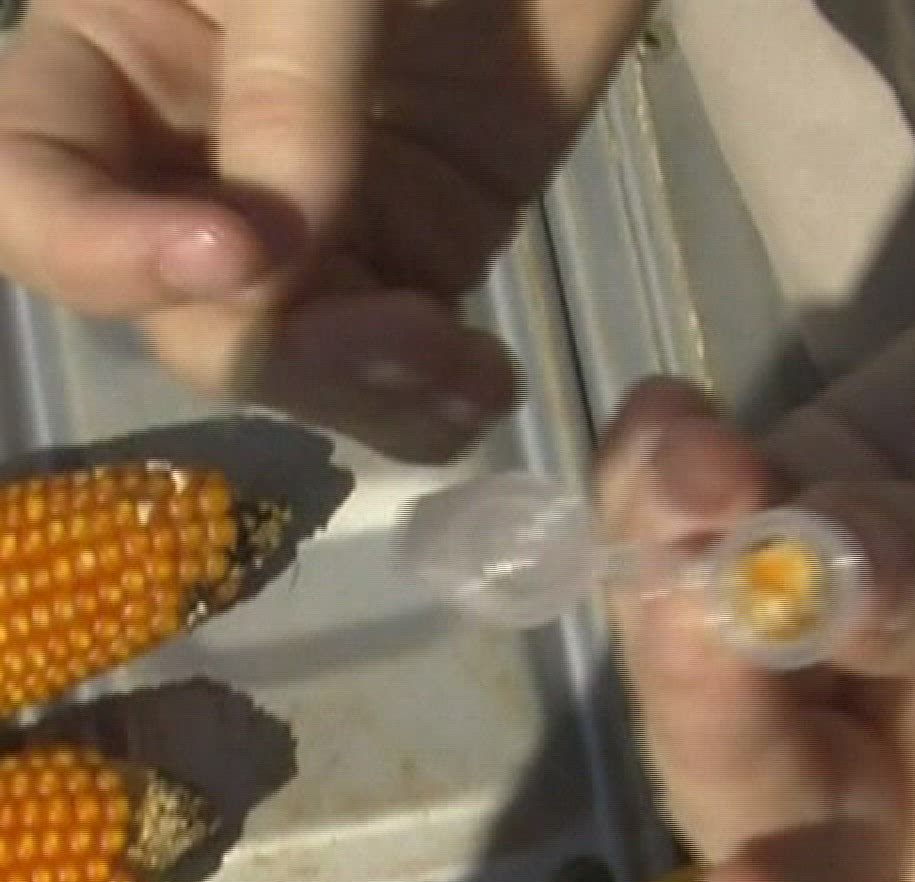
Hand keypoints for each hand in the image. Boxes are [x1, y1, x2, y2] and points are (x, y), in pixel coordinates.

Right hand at [0, 0, 647, 460]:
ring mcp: (316, 222)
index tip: (229, 256)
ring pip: (295, 358)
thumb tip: (271, 263)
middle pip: (181, 311)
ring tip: (460, 372)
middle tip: (398, 332)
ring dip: (368, 391)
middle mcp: (195, 163)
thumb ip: (289, 92)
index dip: (99, 251)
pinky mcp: (422, 252)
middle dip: (276, 344)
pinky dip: (435, 398)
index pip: (35, 191)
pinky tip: (483, 385)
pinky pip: (401, 362)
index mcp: (113, 64)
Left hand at [597, 128, 914, 881]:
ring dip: (664, 568)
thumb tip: (789, 581)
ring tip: (692, 462)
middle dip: (703, 706)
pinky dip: (664, 473)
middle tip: (695, 581)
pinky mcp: (817, 506)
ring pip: (698, 660)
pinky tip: (675, 416)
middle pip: (752, 805)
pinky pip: (697, 518)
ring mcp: (853, 646)